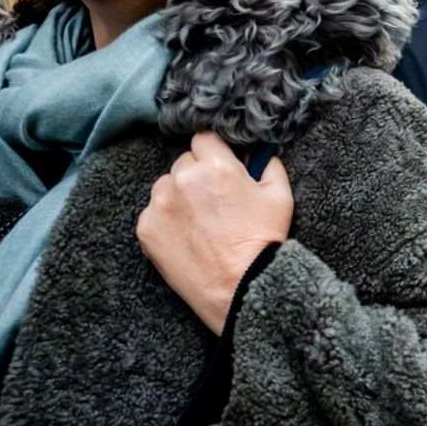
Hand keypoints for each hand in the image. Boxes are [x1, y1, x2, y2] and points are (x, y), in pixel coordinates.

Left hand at [137, 131, 293, 333]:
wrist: (240, 287)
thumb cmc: (263, 242)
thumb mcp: (280, 196)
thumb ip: (268, 163)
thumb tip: (256, 151)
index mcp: (216, 166)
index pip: (204, 138)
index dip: (215, 152)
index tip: (220, 166)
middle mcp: (182, 179)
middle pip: (184, 161)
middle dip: (197, 174)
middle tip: (215, 199)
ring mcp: (160, 205)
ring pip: (165, 185)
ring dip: (179, 195)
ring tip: (200, 220)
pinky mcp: (146, 229)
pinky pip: (153, 213)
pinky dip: (167, 220)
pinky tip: (187, 236)